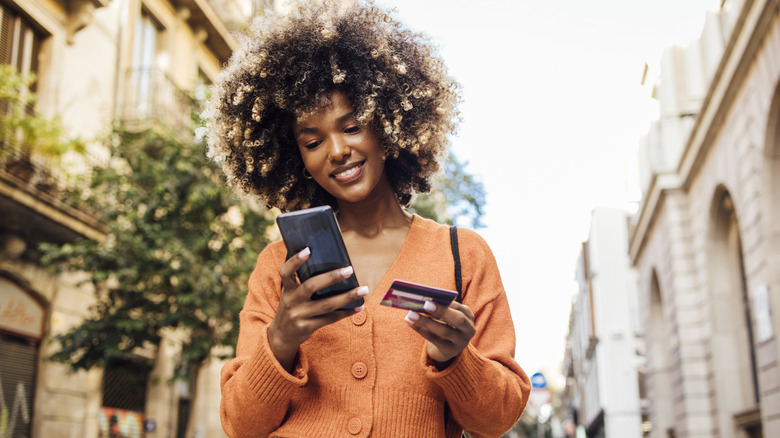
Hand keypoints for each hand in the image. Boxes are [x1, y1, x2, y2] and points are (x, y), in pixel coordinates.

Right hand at [268, 247, 368, 371]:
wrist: (281, 336)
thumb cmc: (292, 307)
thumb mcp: (291, 294)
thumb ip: (303, 282)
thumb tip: (331, 265)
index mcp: (287, 289)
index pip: (286, 272)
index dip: (295, 261)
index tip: (308, 250)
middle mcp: (291, 301)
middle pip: (311, 286)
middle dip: (331, 277)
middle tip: (349, 270)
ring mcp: (299, 315)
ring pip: (326, 305)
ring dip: (347, 297)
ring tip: (363, 289)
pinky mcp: (307, 327)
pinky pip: (330, 319)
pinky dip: (346, 312)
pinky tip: (359, 306)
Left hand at [404, 300, 475, 366]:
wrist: (447, 348)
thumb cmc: (445, 325)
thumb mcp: (447, 316)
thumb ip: (440, 309)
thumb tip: (423, 300)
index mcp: (469, 316)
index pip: (462, 308)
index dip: (449, 303)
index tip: (436, 297)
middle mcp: (469, 330)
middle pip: (458, 320)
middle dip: (442, 311)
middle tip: (425, 304)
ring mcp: (460, 343)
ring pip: (444, 330)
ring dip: (426, 321)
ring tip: (411, 314)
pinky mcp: (449, 351)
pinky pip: (433, 339)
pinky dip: (420, 329)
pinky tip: (410, 322)